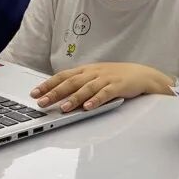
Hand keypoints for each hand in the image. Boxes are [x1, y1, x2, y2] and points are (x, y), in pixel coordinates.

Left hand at [30, 62, 173, 111]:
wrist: (142, 75)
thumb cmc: (118, 77)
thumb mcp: (97, 76)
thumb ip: (80, 83)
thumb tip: (59, 93)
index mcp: (87, 70)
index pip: (64, 76)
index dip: (49, 84)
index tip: (35, 93)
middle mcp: (94, 73)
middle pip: (71, 82)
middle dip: (55, 93)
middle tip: (42, 102)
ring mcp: (106, 79)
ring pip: (86, 88)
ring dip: (74, 99)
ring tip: (63, 108)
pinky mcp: (118, 86)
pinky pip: (105, 94)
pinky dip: (96, 100)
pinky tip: (88, 107)